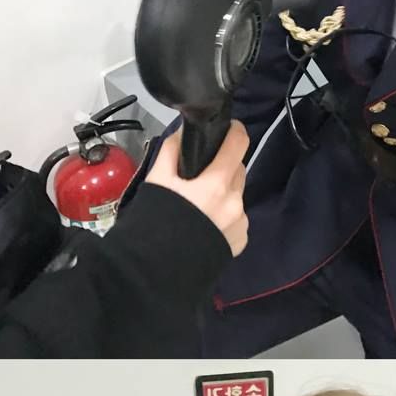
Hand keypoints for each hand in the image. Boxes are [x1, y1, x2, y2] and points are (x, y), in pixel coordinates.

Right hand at [145, 121, 248, 255]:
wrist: (156, 267)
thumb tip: (185, 130)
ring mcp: (241, 223)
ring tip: (200, 202)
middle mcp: (235, 202)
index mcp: (217, 185)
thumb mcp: (157, 181)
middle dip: (224, 165)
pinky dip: (226, 214)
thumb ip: (173, 151)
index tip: (229, 128)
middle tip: (203, 172)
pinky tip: (206, 222)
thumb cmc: (154, 220)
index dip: (235, 132)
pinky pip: (238, 217)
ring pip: (238, 194)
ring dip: (225, 191)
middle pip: (238, 170)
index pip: (239, 145)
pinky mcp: (241, 240)